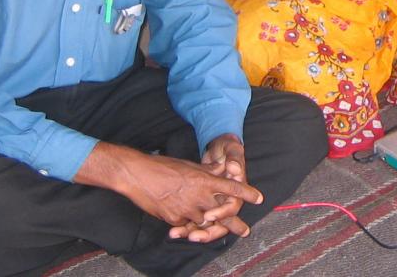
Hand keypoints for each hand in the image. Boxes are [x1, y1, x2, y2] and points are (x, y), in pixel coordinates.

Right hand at [82, 142, 262, 243]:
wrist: (137, 175)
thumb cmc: (162, 166)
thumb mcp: (188, 164)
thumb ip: (207, 170)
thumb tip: (222, 168)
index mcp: (204, 179)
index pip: (231, 187)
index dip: (246, 193)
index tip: (259, 198)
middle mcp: (198, 195)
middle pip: (222, 212)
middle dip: (234, 222)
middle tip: (245, 230)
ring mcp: (186, 209)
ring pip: (205, 221)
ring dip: (211, 226)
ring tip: (219, 232)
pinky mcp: (174, 219)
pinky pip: (187, 225)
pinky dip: (190, 225)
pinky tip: (190, 227)